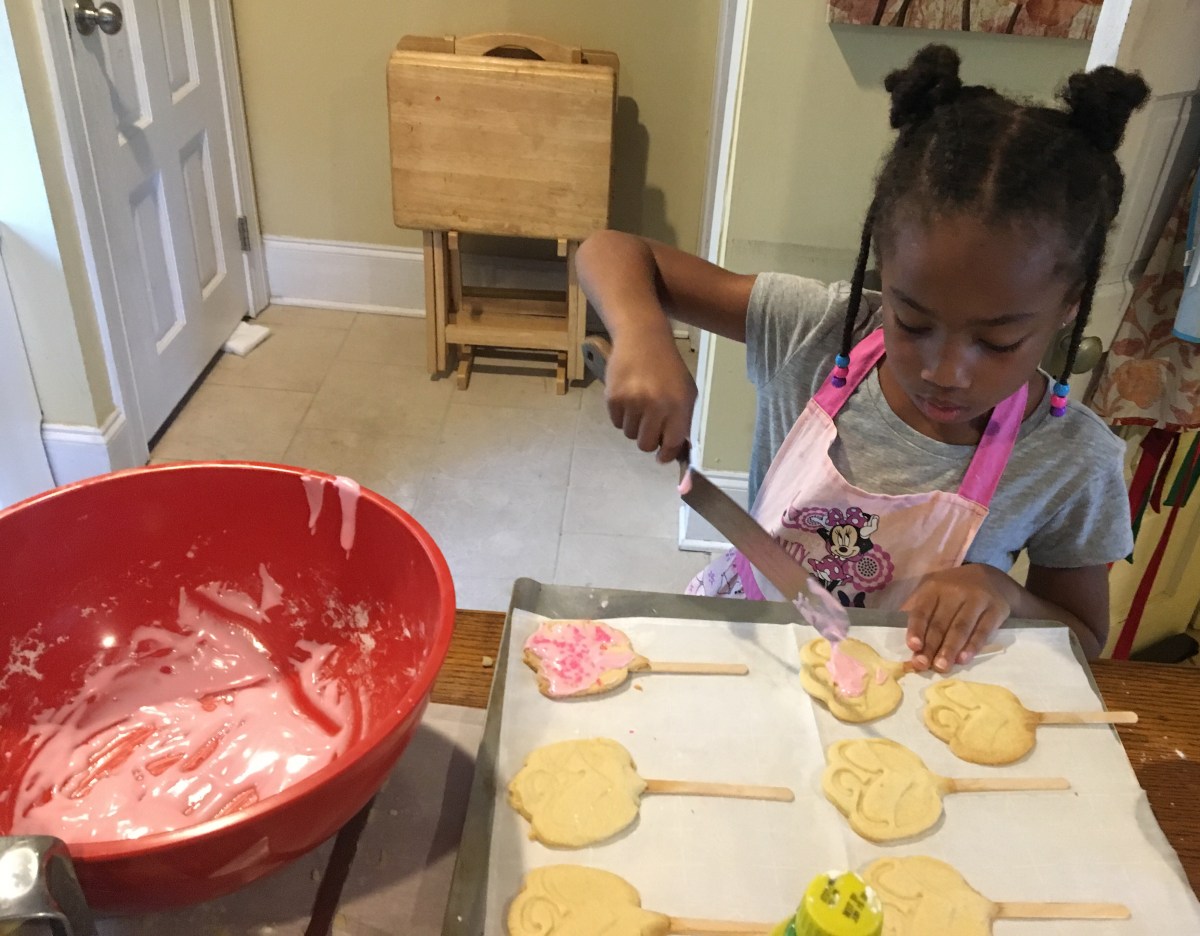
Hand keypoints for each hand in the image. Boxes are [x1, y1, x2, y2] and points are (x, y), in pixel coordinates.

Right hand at [605, 332, 696, 462]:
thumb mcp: (686, 390)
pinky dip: (622, 416)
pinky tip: (628, 397)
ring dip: (635, 425)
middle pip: (645, 444)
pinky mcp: (613, 398)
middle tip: (649, 427)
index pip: (671, 443)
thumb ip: (682, 420)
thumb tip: (675, 448)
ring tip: (639, 405)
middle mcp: (655, 405)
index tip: (662, 457)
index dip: (666, 454)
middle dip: (648, 440)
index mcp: (678, 405)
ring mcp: (632, 402)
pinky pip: (617, 422)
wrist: (642, 338)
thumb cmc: (668, 367)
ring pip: (630, 434)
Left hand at [901, 564, 1014, 671]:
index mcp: (934, 588)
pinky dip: (972, 646)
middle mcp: (954, 591)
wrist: (992, 578)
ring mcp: (977, 599)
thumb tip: (910, 644)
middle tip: (923, 665)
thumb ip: (923, 614)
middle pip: (940, 622)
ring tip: (942, 666)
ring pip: (961, 627)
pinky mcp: (996, 609)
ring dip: (950, 649)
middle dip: (931, 646)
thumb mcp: (936, 593)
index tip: (913, 646)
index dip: (917, 629)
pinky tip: (964, 659)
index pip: (922, 610)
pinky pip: (983, 630)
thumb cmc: (955, 592)